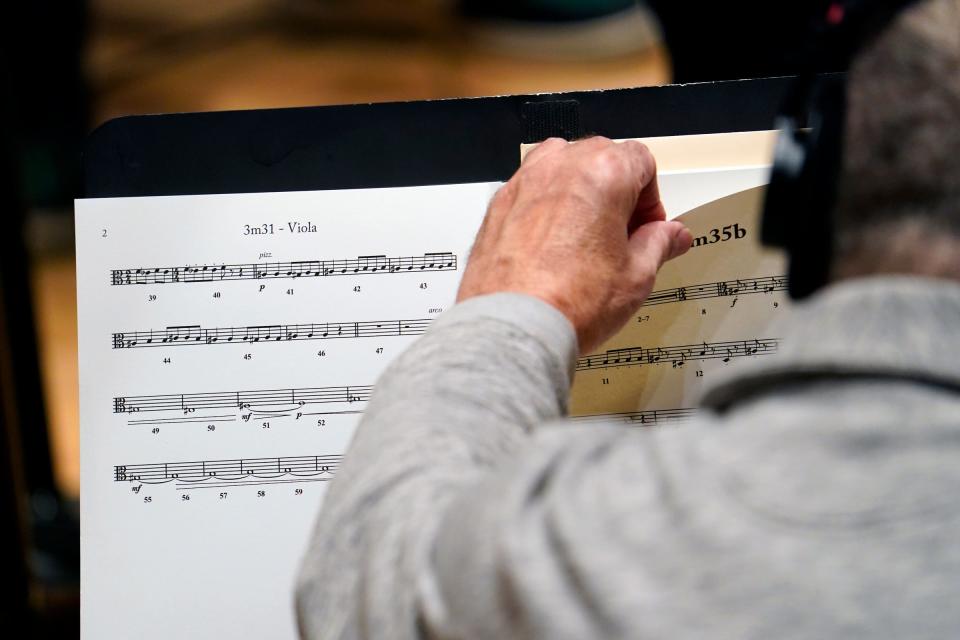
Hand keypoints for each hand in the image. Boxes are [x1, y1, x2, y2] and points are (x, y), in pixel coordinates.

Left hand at [457, 137, 691, 353]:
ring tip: (585, 241)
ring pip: (562, 170)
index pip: (641, 161)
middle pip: (600, 159)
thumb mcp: (636, 276)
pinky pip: (531, 193)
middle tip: (622, 238)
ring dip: (579, 194)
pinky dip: (545, 209)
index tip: (648, 229)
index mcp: (603, 172)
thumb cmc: (568, 301)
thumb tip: (670, 235)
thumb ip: (659, 245)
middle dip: (616, 193)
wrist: (515, 325)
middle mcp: (560, 166)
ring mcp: (523, 182)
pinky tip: (552, 250)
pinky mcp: (498, 204)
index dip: (651, 198)